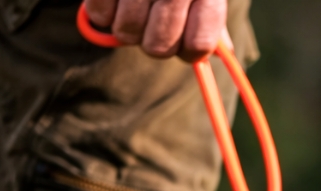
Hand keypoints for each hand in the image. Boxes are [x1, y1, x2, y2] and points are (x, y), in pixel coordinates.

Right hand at [83, 0, 226, 61]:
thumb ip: (210, 19)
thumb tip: (221, 56)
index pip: (198, 45)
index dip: (190, 52)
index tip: (185, 46)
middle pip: (159, 46)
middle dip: (154, 44)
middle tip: (153, 27)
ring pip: (127, 33)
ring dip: (127, 29)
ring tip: (134, 8)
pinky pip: (100, 16)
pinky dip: (103, 14)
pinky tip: (115, 0)